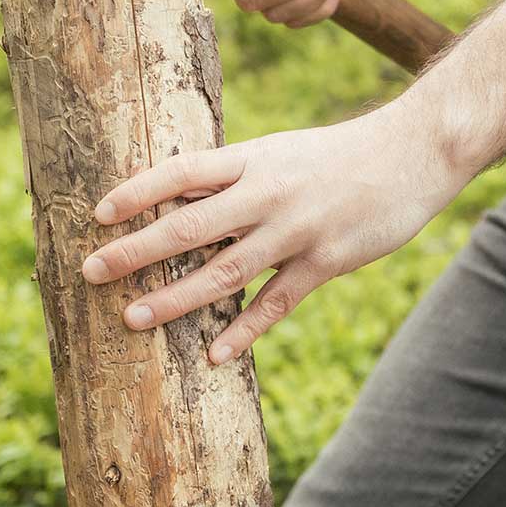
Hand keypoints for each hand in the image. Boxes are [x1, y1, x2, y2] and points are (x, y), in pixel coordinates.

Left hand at [80, 100, 473, 361]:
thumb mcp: (282, 152)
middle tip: (91, 272)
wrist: (413, 152)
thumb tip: (179, 199)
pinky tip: (215, 354)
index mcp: (252, 159)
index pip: (181, 171)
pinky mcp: (326, 261)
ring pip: (225, 270)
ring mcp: (296, 229)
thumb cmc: (340, 154)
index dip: (137, 191)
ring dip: (176, 297)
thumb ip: (237, 178)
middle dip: (136, 250)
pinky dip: (245, 330)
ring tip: (135, 318)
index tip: (97, 213)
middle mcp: (267, 193)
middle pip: (189, 224)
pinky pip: (276, 302)